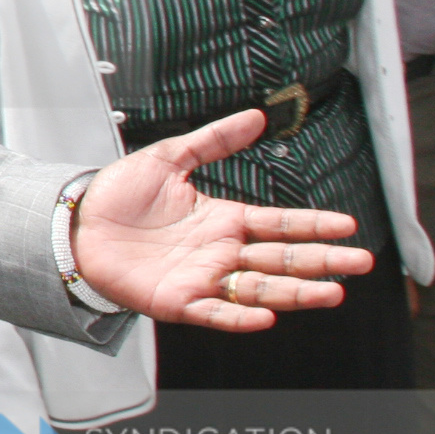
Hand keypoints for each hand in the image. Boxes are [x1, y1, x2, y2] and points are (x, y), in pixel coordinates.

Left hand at [73, 110, 371, 330]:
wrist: (75, 222)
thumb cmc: (119, 195)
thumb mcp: (168, 158)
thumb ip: (213, 141)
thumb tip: (256, 115)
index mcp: (223, 220)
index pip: (280, 224)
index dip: (313, 225)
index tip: (348, 226)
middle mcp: (220, 252)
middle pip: (281, 259)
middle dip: (321, 262)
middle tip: (360, 263)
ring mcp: (202, 278)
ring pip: (259, 288)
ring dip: (295, 293)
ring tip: (331, 293)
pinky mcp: (177, 301)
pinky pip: (214, 313)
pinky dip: (239, 317)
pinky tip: (264, 316)